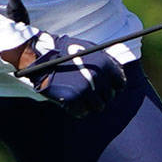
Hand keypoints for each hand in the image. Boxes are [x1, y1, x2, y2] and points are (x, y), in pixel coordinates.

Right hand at [2, 39, 127, 116]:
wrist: (41, 58)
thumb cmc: (65, 52)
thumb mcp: (89, 49)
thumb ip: (104, 60)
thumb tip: (119, 71)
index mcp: (104, 63)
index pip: (120, 83)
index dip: (114, 87)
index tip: (107, 88)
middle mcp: (98, 77)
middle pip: (109, 97)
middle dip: (101, 96)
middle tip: (90, 92)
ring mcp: (85, 89)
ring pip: (98, 107)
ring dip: (90, 104)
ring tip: (81, 98)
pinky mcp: (73, 99)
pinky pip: (83, 113)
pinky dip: (78, 110)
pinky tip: (72, 102)